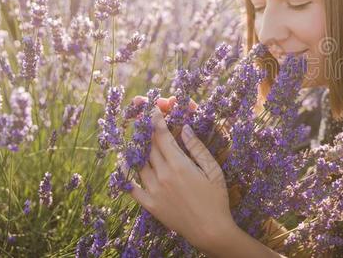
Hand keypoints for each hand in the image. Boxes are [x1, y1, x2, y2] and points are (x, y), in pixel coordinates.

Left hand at [127, 102, 234, 252]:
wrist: (210, 230)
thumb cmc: (216, 198)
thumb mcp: (213, 170)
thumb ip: (198, 148)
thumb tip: (185, 128)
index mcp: (179, 165)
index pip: (162, 136)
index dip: (157, 121)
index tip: (154, 110)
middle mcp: (163, 176)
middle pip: (150, 147)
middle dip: (149, 132)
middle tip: (147, 121)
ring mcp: (154, 191)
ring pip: (139, 164)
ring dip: (138, 149)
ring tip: (139, 140)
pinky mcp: (150, 204)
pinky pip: (132, 187)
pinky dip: (127, 174)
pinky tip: (125, 164)